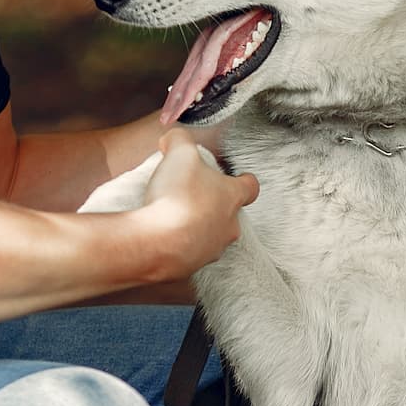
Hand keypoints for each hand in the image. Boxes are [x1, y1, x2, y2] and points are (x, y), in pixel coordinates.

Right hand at [136, 130, 258, 276]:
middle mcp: (228, 227)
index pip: (250, 187)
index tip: (238, 177)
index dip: (244, 180)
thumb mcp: (179, 153)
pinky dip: (177, 245)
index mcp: (232, 198)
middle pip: (228, 214)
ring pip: (209, 236)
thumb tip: (174, 137)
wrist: (156, 242)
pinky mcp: (190, 267)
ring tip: (172, 216)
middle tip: (191, 194)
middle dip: (213, 205)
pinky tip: (161, 235)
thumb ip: (180, 140)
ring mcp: (210, 250)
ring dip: (195, 226)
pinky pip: (187, 254)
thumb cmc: (177, 197)